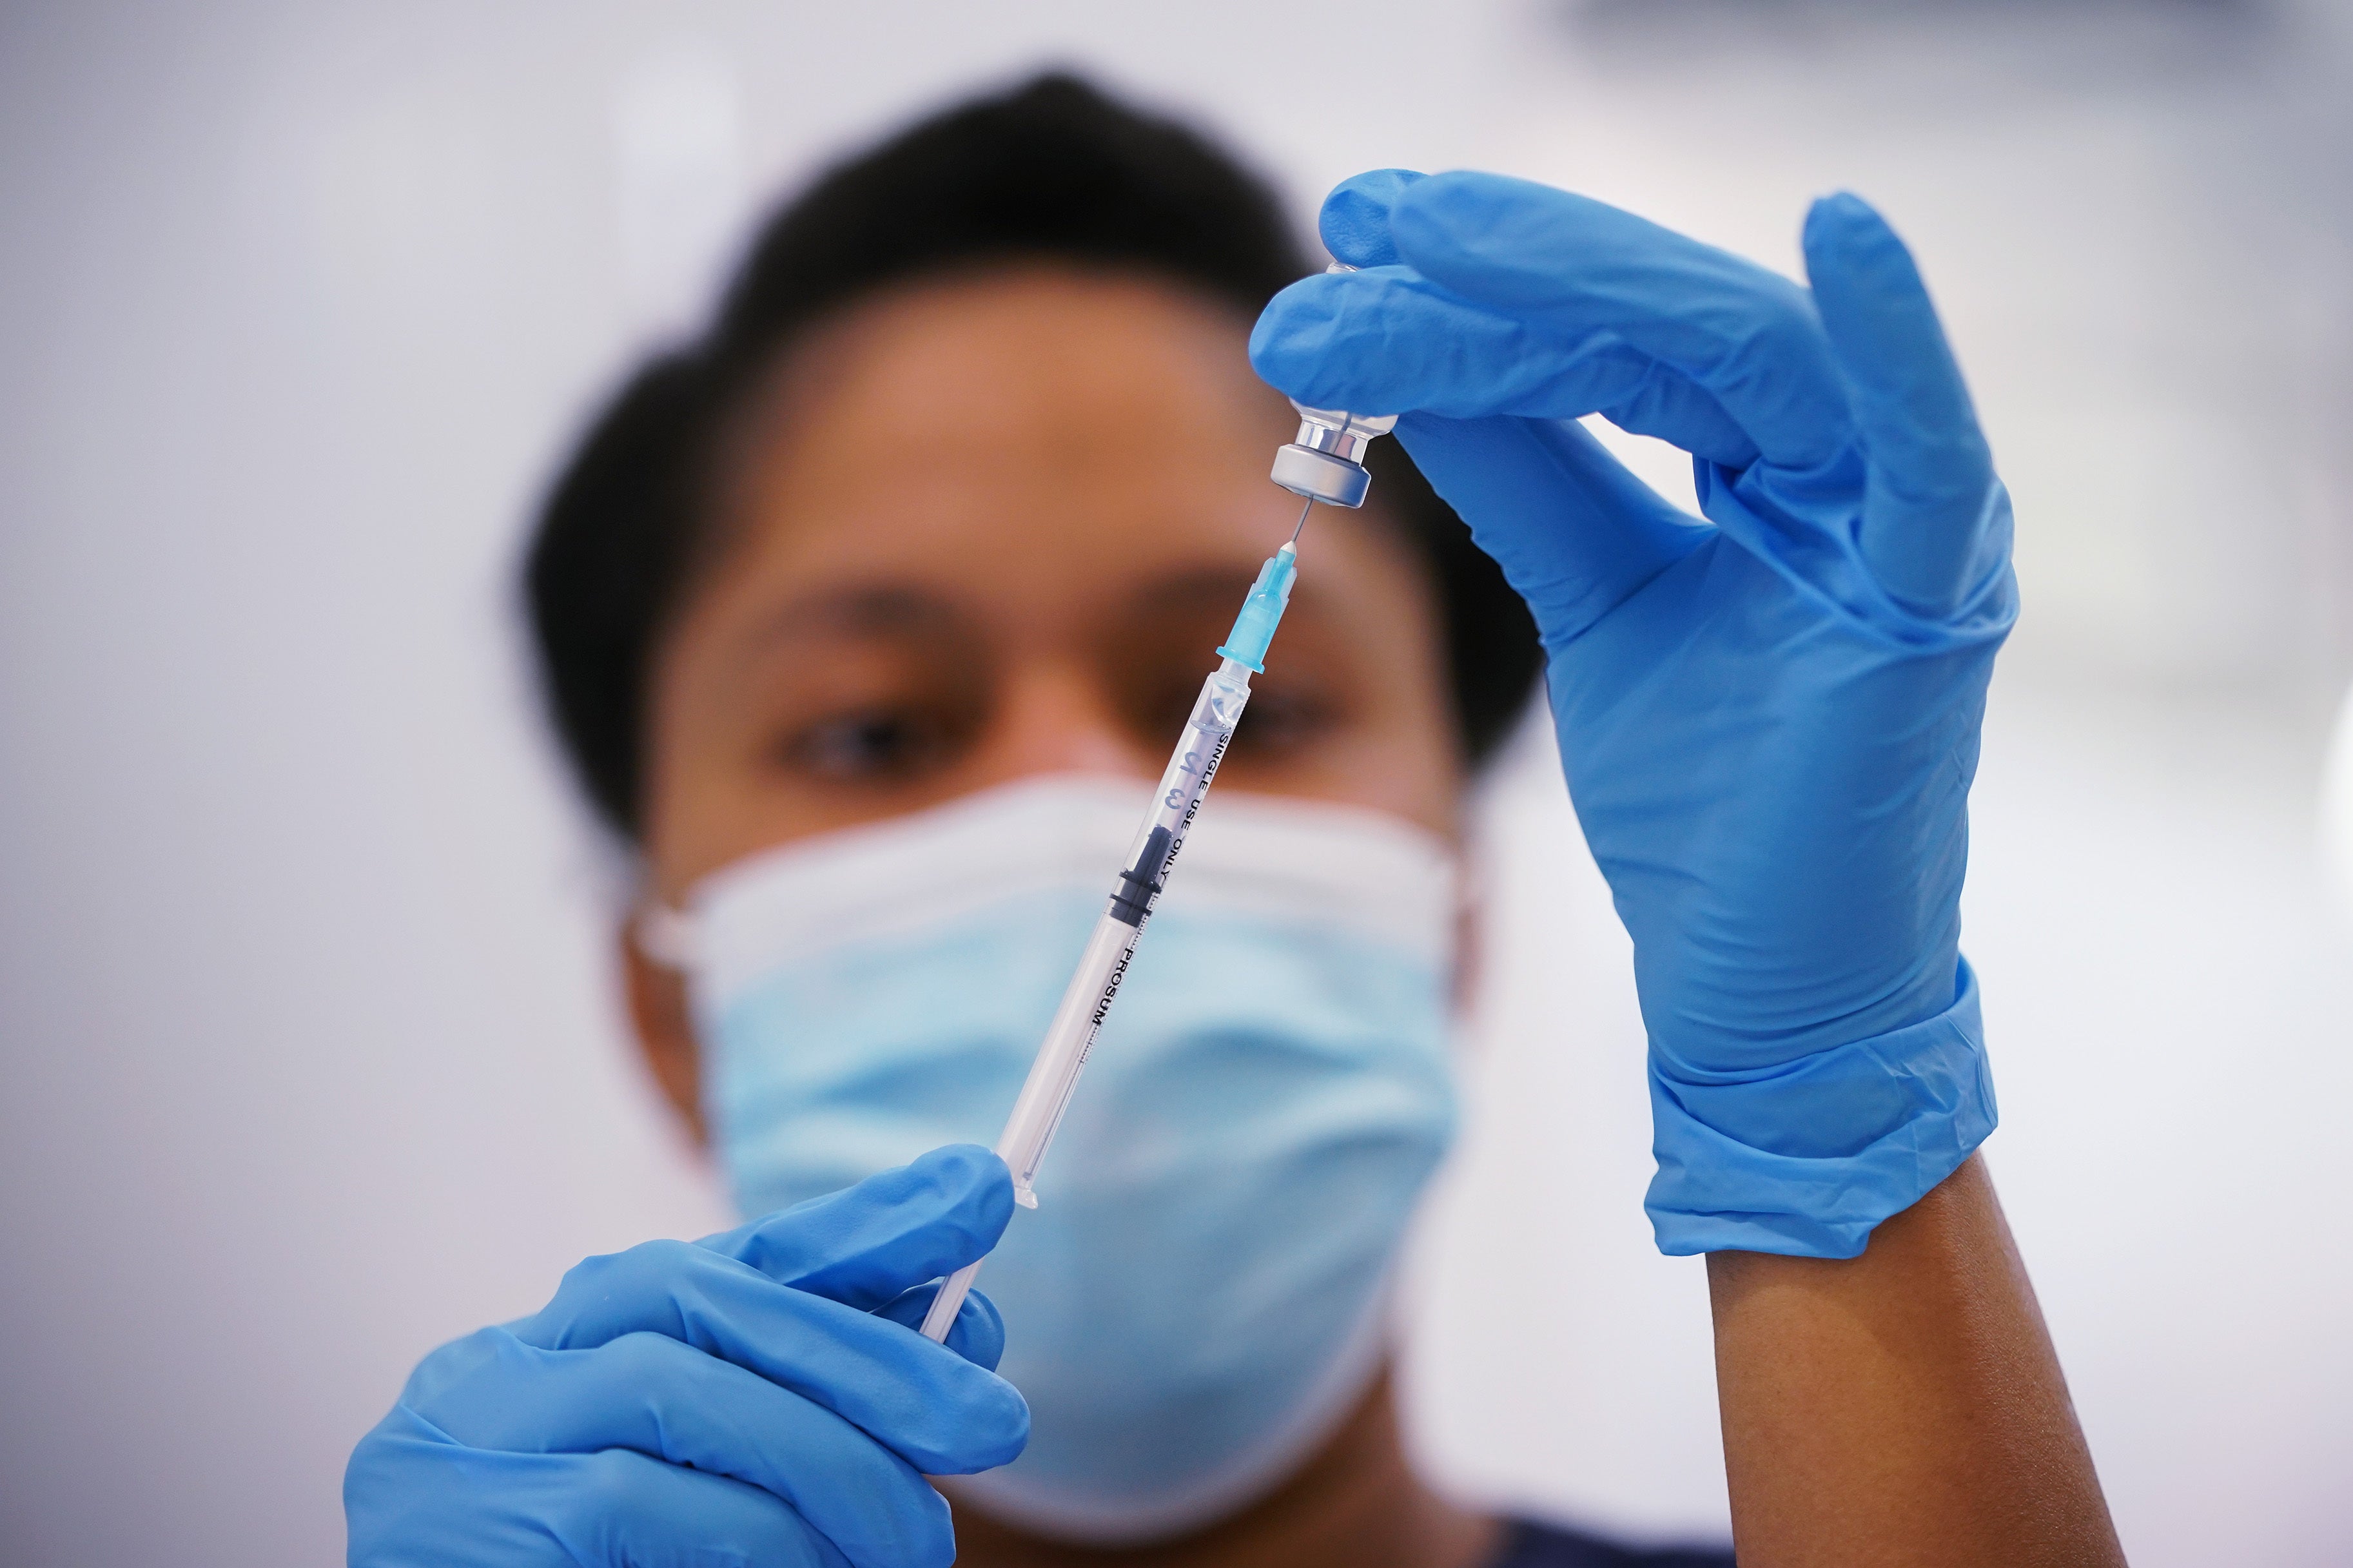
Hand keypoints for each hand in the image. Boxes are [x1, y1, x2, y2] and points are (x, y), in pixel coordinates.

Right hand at [345, 1145, 1026, 1567]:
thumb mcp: (699, 1471)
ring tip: (912, 1543)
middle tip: (991, 1422)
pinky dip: (752, 1536)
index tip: (980, 1191)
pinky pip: (638, 1500)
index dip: (868, 1219)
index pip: (743, 1252)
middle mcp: (523, 1359)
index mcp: (582, 1333)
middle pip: (719, 1305)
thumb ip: (798, 1400)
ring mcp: (487, 1433)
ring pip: (686, 1393)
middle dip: (874, 1355)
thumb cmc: (583, 1565)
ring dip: (829, 1464)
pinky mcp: (480, 1521)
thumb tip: (954, 1349)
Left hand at [1251, 172, 2011, 1257]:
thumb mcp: (1597, 602)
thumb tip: (1414, 351)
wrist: (1765, 984)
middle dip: (1505, 262)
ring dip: (1585, 285)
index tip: (1348, 236)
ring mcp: (1900, 526)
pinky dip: (1897, 343)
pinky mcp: (1930, 603)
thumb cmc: (1706, 805)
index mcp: (1776, 464)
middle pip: (1673, 320)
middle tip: (1357, 220)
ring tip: (1432, 234)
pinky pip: (1928, 456)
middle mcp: (1845, 469)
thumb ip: (1534, 475)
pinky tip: (1842, 231)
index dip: (1488, 281)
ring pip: (1749, 356)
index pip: (1622, 337)